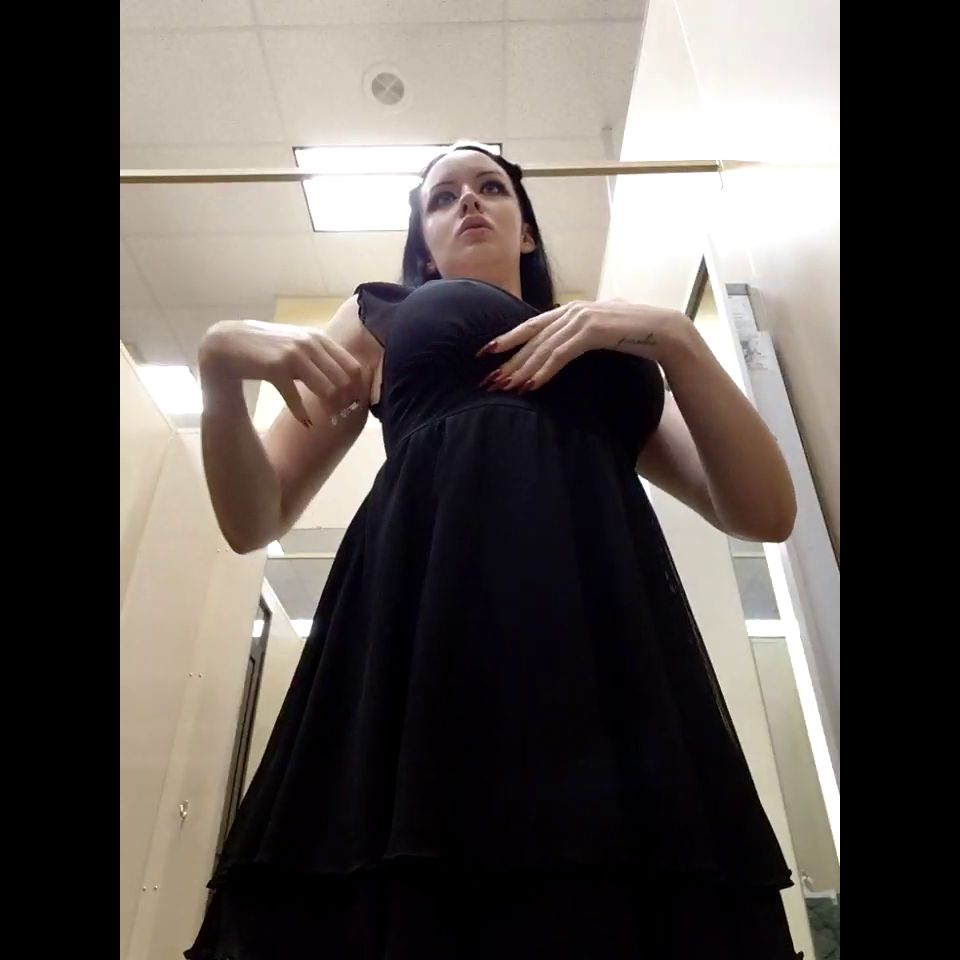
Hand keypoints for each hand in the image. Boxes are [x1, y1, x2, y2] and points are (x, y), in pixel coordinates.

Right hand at [199, 320, 364, 427]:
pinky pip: (296, 398)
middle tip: (340, 416)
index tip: (353, 404)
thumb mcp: (297, 344)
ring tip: (328, 420)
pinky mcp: (275, 368)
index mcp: (318, 338)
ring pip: (327, 390)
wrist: (229, 343)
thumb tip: (346, 380)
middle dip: (346, 403)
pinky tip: (306, 423)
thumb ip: (319, 357)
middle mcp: (309, 344)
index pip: (352, 366)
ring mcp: (293, 354)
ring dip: (329, 409)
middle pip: (343, 381)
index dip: (356, 389)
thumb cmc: (267, 347)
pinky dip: (303, 414)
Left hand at [475, 299, 684, 392]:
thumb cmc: (634, 334)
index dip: (507, 339)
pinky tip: (531, 385)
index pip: (531, 325)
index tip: (485, 354)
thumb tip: (563, 344)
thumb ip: (580, 333)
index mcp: (571, 309)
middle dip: (507, 359)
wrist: (665, 331)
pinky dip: (544, 370)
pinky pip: (561, 354)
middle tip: (487, 379)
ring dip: (522, 369)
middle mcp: (572, 310)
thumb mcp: (601, 331)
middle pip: (531, 337)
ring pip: (542, 347)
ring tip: (505, 387)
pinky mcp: (593, 331)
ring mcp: (582, 318)